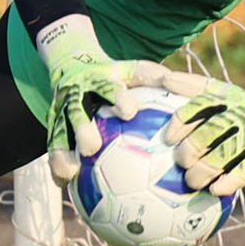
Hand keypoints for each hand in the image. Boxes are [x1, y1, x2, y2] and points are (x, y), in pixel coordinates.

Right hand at [37, 15, 176, 183]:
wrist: (71, 61)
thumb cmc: (116, 73)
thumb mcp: (134, 69)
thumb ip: (155, 80)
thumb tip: (192, 93)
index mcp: (100, 78)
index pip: (111, 86)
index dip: (118, 98)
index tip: (129, 112)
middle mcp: (77, 92)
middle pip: (77, 109)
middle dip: (82, 127)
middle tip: (91, 147)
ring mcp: (61, 108)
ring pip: (58, 130)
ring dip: (62, 151)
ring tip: (69, 172)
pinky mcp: (52, 122)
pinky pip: (54, 145)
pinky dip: (56, 164)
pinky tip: (62, 184)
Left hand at [160, 77, 244, 195]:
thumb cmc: (240, 105)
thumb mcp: (222, 90)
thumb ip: (193, 86)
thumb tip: (160, 80)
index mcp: (226, 96)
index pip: (198, 104)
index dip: (180, 122)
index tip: (167, 138)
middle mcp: (240, 112)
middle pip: (209, 132)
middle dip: (190, 150)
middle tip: (180, 161)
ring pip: (224, 155)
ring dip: (204, 171)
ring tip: (191, 181)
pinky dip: (228, 182)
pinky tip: (215, 190)